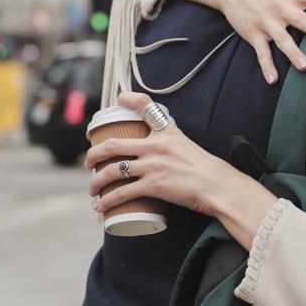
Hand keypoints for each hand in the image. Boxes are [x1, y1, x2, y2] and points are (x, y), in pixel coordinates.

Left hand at [86, 92, 271, 221]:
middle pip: (113, 145)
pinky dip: (107, 201)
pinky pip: (122, 193)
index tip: (119, 99)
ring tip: (93, 189)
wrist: (217, 185)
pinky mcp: (153, 185)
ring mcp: (153, 165)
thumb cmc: (204, 168)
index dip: (129, 99)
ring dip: (96, 181)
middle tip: (89, 161)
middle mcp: (156, 145)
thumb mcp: (186, 143)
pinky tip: (101, 206)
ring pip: (112, 171)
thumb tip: (151, 150)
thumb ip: (168, 142)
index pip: (145, 107)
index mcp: (166, 131)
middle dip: (93, 154)